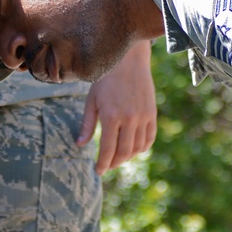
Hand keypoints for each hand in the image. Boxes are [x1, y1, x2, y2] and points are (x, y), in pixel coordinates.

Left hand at [77, 41, 157, 174]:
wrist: (128, 60)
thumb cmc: (105, 79)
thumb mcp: (92, 101)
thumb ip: (87, 124)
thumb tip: (79, 145)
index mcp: (111, 116)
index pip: (108, 150)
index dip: (103, 164)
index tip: (98, 171)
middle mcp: (129, 119)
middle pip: (124, 152)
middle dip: (114, 163)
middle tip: (107, 166)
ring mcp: (143, 117)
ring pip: (138, 148)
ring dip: (128, 157)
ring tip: (119, 158)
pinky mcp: (152, 113)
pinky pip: (149, 138)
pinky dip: (142, 147)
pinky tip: (134, 149)